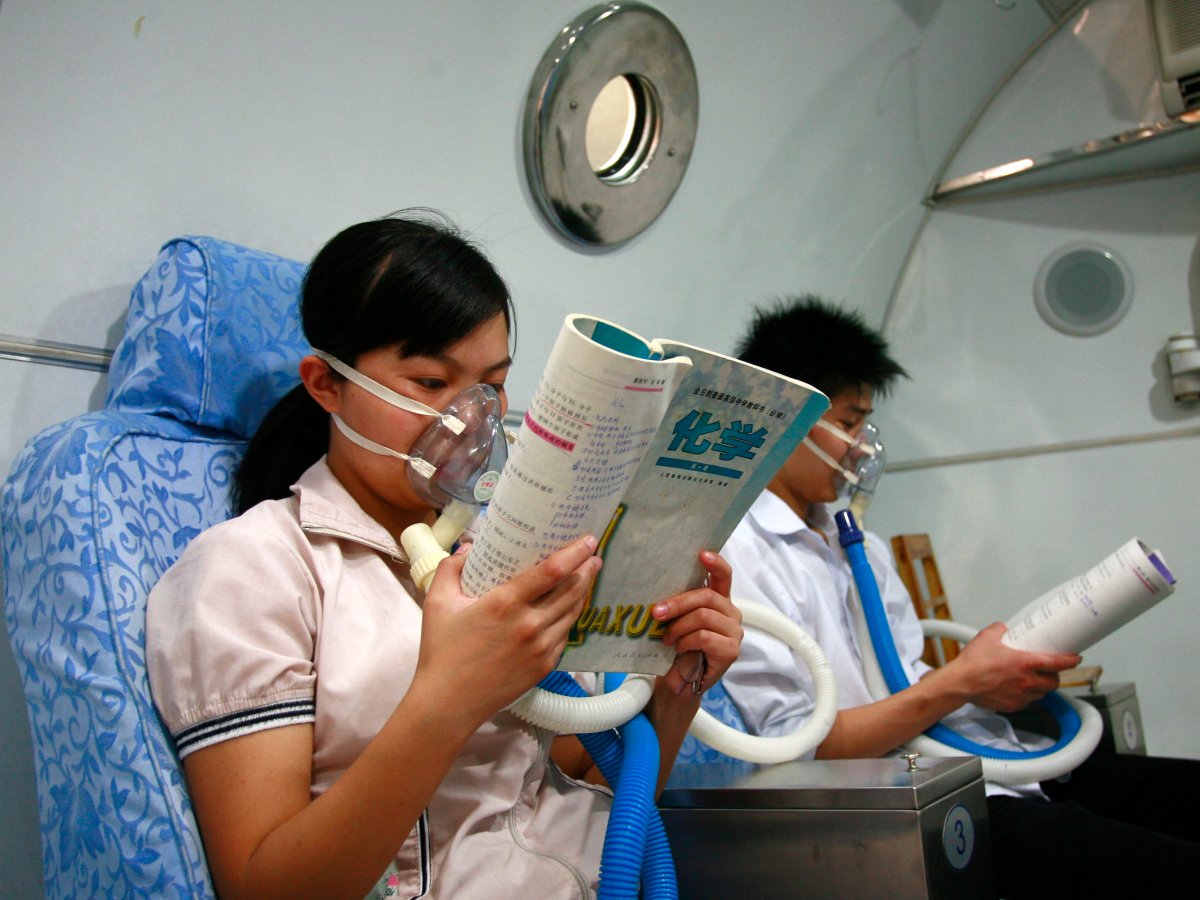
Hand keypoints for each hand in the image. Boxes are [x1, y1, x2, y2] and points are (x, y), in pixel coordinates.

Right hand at [411, 535, 601, 726]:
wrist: (449, 703)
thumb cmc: (442, 652)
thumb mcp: (437, 603)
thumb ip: (450, 569)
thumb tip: (467, 548)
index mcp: (506, 604)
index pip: (552, 571)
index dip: (575, 553)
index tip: (588, 539)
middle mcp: (530, 624)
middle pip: (571, 590)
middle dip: (587, 569)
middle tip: (593, 553)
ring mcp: (541, 647)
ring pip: (572, 612)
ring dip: (584, 591)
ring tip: (588, 575)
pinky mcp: (545, 666)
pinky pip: (565, 634)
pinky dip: (571, 617)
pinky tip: (570, 608)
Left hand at [652, 550, 742, 695]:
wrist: (680, 681)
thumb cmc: (678, 647)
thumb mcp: (677, 620)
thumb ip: (678, 604)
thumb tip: (658, 588)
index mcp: (719, 601)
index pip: (724, 575)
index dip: (715, 563)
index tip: (702, 553)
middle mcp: (731, 613)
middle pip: (706, 596)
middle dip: (678, 603)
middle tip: (656, 613)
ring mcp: (734, 631)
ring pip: (703, 616)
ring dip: (678, 627)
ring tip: (666, 638)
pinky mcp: (731, 650)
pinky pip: (704, 636)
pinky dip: (685, 641)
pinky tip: (678, 648)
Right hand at [950, 622, 1081, 712]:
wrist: (960, 683)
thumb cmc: (973, 663)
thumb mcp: (987, 636)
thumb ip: (1000, 629)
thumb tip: (1005, 629)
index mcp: (1025, 663)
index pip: (1057, 663)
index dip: (1070, 660)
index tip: (1076, 658)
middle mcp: (1027, 681)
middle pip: (1054, 681)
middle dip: (1055, 675)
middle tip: (1049, 669)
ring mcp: (1021, 695)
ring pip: (1042, 693)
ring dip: (1041, 686)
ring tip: (1032, 679)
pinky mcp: (1013, 705)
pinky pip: (1028, 701)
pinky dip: (1027, 694)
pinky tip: (1018, 688)